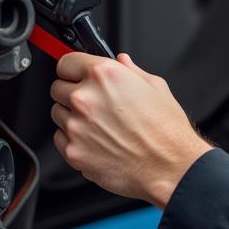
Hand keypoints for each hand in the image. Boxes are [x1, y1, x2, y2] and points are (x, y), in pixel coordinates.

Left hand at [50, 52, 211, 206]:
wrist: (170, 166)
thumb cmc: (167, 130)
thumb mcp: (156, 87)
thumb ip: (132, 70)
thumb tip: (122, 61)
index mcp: (104, 75)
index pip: (66, 62)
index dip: (74, 69)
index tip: (77, 75)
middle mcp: (86, 98)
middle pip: (57, 88)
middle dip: (72, 93)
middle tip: (95, 104)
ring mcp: (76, 126)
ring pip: (57, 113)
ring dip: (72, 116)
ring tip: (99, 125)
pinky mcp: (73, 151)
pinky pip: (60, 139)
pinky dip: (73, 139)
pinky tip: (96, 140)